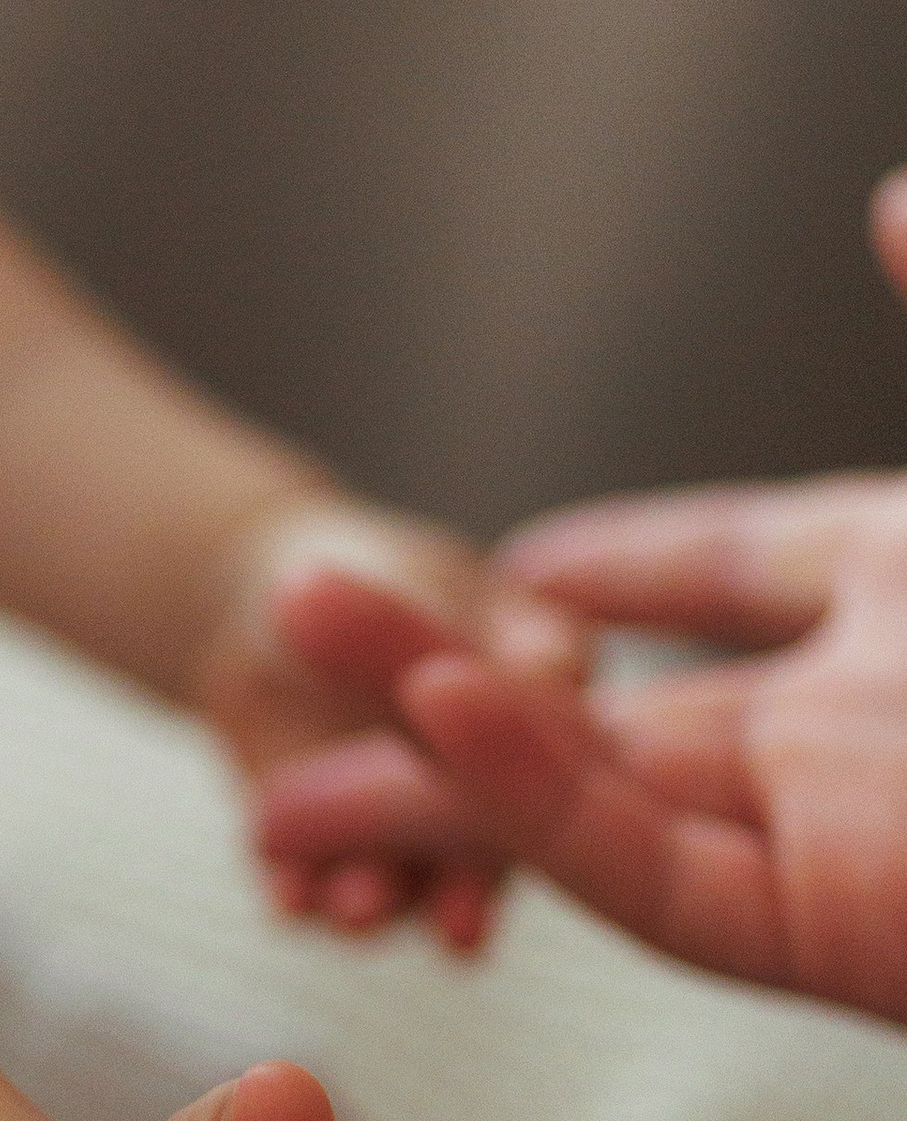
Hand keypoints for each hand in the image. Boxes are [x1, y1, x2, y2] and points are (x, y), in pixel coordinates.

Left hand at [194, 501, 580, 951]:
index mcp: (550, 723)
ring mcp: (410, 844)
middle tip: (460, 926)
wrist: (269, 612)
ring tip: (355, 911)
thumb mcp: (430, 589)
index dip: (545, 802)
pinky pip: (318, 891)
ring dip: (383, 904)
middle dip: (470, 888)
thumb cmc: (371, 575)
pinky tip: (287, 899)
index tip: (534, 825)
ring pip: (404, 888)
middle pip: (487, 853)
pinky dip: (301, 895)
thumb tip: (559, 669)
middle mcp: (489, 799)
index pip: (558, 770)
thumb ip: (488, 640)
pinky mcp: (332, 865)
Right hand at [259, 182, 906, 1013]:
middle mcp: (864, 722)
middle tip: (298, 613)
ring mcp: (833, 828)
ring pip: (582, 787)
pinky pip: (636, 861)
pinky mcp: (816, 924)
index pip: (737, 568)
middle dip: (440, 668)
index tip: (518, 561)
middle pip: (612, 694)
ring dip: (425, 738)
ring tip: (275, 683)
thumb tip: (891, 196)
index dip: (629, 557)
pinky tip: (436, 712)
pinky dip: (526, 795)